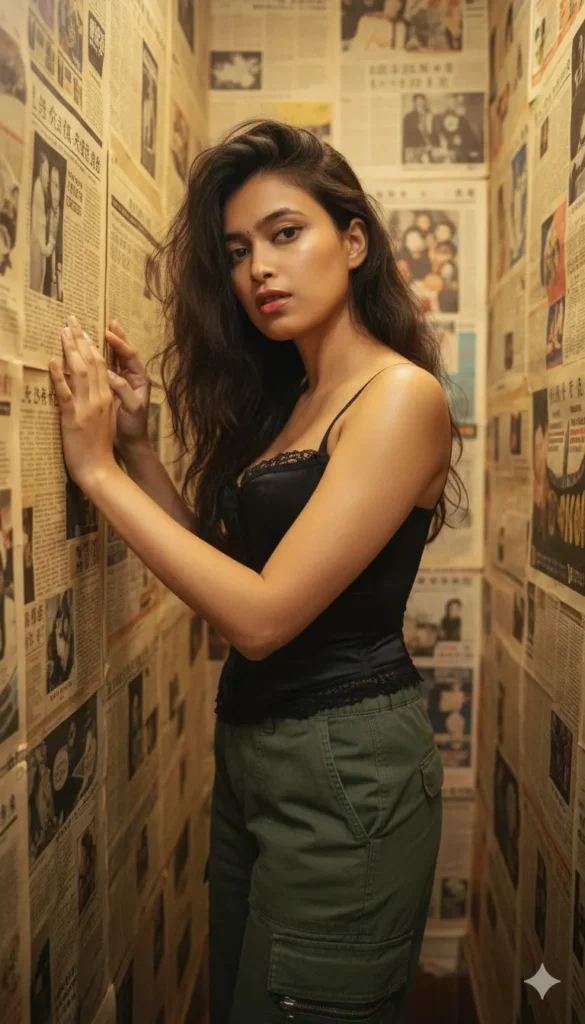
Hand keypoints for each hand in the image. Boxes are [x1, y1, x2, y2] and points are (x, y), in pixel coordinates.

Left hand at [49, 315, 116, 488]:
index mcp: (107, 398)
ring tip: (63, 332)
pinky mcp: (73, 418)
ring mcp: (87, 407)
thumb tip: (88, 389)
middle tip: (71, 320)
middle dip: (81, 339)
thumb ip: (98, 402)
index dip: (92, 345)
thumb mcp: (104, 420)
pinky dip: (59, 376)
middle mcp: (99, 398)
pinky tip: (53, 362)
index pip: (102, 365)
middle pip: (92, 362)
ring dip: (71, 350)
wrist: (99, 469)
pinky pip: (66, 393)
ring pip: (80, 372)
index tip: (84, 329)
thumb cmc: (100, 448)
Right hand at [104, 320, 151, 452]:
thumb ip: (123, 390)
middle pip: (125, 353)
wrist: (131, 443)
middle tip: (109, 322)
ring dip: (110, 345)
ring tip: (103, 330)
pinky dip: (103, 358)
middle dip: (118, 337)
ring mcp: (124, 383)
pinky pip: (109, 369)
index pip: (130, 356)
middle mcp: (133, 379)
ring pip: (117, 359)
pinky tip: (94, 351)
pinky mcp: (114, 389)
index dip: (120, 344)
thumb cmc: (133, 427)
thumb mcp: (131, 408)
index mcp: (140, 381)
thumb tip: (110, 374)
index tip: (108, 334)